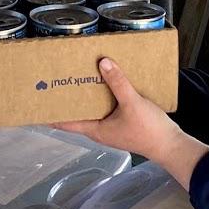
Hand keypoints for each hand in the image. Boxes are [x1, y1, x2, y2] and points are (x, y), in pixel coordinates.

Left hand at [56, 58, 208, 188]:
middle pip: (79, 114)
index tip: (38, 106)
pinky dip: (105, 96)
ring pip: (94, 110)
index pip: (66, 123)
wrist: (170, 145)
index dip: (51, 115)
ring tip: (82, 78)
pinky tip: (110, 83)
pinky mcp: (125, 122)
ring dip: (88, 97)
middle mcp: (101, 130)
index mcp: (96, 129)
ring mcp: (113, 127)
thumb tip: (103, 63)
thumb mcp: (131, 103)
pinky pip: (109, 107)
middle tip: (58, 83)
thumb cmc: (149, 131)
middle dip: (69, 100)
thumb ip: (117, 82)